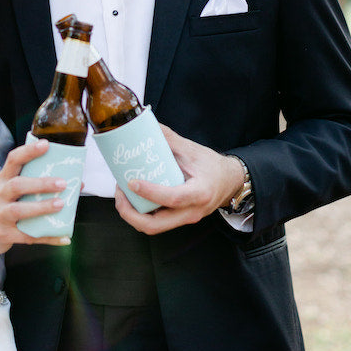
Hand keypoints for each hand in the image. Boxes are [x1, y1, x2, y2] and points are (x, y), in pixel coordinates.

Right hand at [0, 137, 71, 249]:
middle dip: (40, 184)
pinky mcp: (5, 235)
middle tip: (62, 183)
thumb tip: (77, 183)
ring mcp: (0, 216)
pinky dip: (48, 237)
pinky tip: (64, 236)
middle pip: (17, 186)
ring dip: (42, 207)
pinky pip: (28, 236)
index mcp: (3, 180)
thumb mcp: (12, 191)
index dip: (29, 151)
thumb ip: (37, 184)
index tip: (46, 145)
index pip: (13, 160)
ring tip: (61, 204)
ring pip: (19, 211)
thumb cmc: (5, 207)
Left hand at [114, 125, 245, 235]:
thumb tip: (145, 123)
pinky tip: (132, 198)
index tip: (131, 182)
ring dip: (132, 214)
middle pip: (156, 225)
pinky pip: (156, 223)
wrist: (229, 181)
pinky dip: (140, 213)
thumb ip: (168, 138)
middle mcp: (192, 211)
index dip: (149, 193)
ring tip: (122, 194)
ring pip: (153, 227)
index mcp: (199, 192)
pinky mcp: (179, 220)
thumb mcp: (192, 149)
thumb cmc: (212, 165)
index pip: (172, 198)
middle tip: (120, 193)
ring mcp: (185, 219)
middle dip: (130, 213)